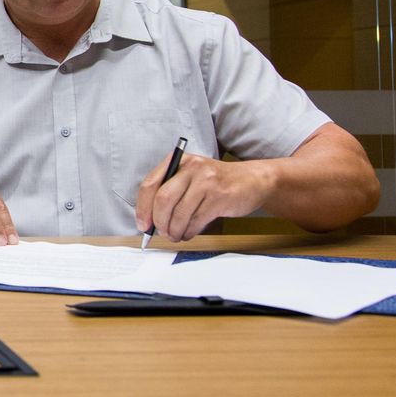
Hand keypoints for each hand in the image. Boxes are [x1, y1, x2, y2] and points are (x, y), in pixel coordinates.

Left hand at [134, 153, 272, 241]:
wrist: (253, 180)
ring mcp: (207, 182)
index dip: (143, 207)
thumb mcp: (191, 176)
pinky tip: (188, 233)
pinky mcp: (220, 197)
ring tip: (175, 235)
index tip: (142, 224)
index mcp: (179, 160)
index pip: (150, 184)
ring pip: (180, 214)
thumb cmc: (216, 182)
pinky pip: (196, 221)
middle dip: (158, 221)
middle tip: (160, 232)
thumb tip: (149, 218)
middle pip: (163, 199)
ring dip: (174, 230)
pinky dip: (188, 232)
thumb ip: (171, 190)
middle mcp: (192, 168)